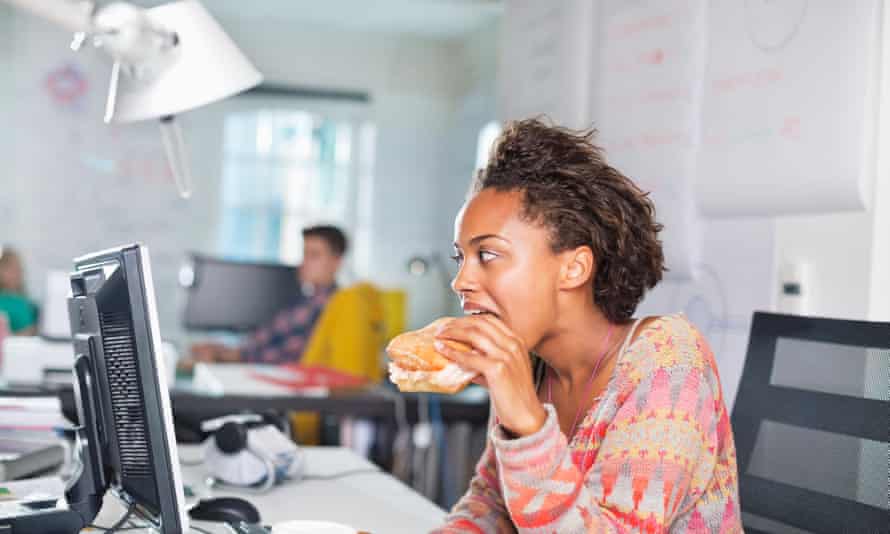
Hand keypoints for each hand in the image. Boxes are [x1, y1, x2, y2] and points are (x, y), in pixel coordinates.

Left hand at [434, 315, 546, 436]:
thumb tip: (461, 354)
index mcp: (517, 341)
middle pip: (480, 324)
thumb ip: (485, 359)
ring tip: (439, 336)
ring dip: (452, 333)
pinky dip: (453, 352)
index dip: (468, 319)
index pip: (489, 320)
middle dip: (457, 324)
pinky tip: (443, 351)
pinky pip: (470, 357)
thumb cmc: (513, 395)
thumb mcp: (503, 370)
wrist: (526, 415)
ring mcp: (507, 355)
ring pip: (474, 335)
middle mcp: (513, 344)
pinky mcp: (498, 369)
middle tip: (441, 329)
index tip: (453, 324)